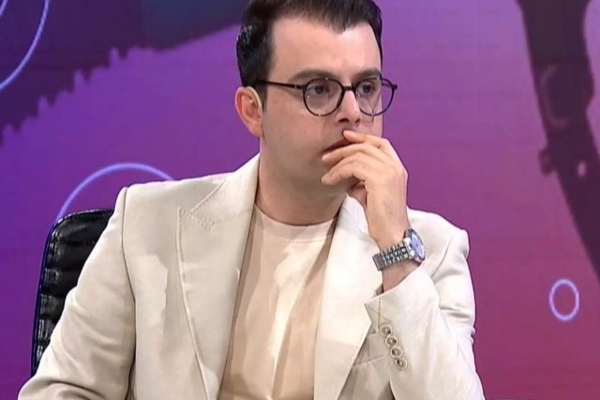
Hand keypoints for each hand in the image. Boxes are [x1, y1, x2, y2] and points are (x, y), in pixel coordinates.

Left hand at [321, 130, 409, 250]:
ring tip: (326, 174)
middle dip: (344, 149)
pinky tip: (330, 180)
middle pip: (366, 147)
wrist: (393, 234)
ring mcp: (389, 172)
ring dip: (338, 164)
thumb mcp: (371, 194)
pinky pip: (354, 167)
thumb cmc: (382, 219)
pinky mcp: (379, 179)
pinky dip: (339, 172)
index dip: (362, 137)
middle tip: (327, 157)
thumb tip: (347, 177)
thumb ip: (362, 182)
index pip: (381, 143)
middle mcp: (395, 167)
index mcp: (397, 168)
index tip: (345, 136)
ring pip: (358, 156)